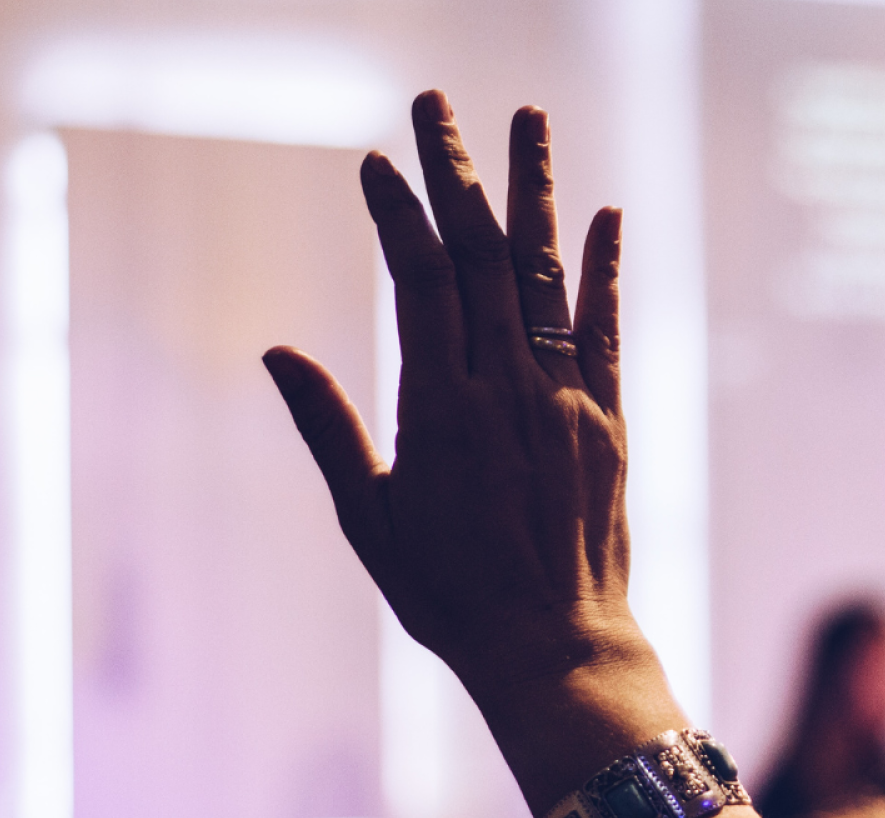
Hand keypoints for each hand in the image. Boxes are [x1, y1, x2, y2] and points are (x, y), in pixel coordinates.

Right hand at [264, 90, 633, 708]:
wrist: (551, 646)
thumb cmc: (450, 593)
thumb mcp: (370, 519)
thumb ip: (330, 428)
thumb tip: (276, 352)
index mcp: (440, 408)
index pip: (417, 279)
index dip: (398, 212)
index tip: (378, 163)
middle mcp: (506, 387)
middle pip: (479, 255)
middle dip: (456, 173)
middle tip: (438, 104)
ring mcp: (564, 399)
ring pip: (546, 275)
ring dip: (534, 192)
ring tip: (527, 120)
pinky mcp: (607, 421)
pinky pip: (608, 331)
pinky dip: (605, 270)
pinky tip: (606, 216)